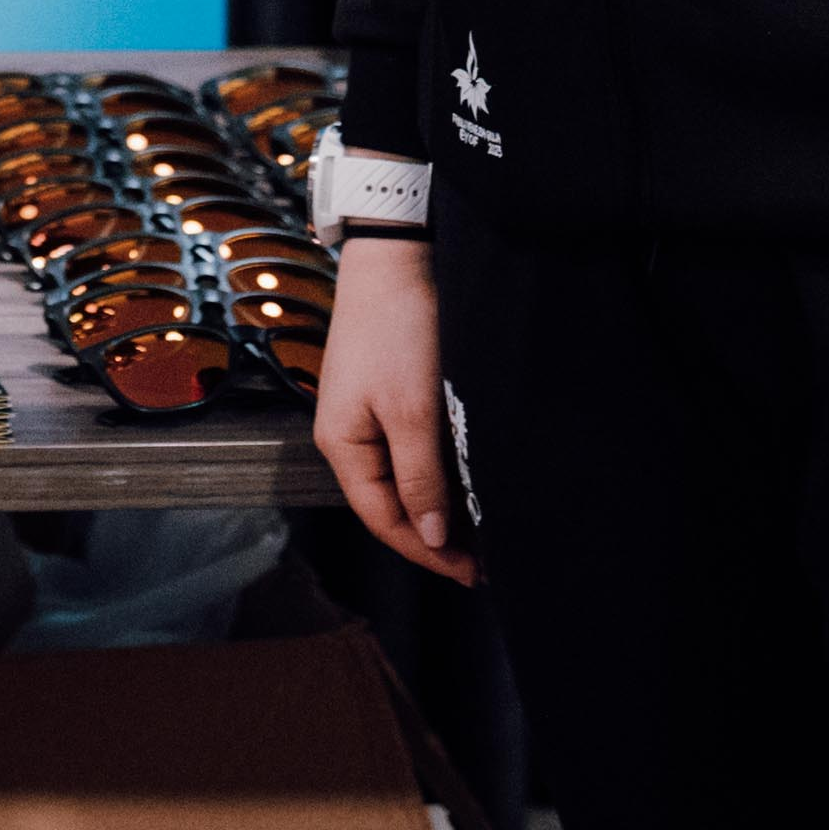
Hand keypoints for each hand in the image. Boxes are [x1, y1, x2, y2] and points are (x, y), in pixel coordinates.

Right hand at [310, 235, 476, 582]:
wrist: (398, 256)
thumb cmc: (397, 329)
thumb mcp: (411, 411)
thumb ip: (419, 477)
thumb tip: (430, 535)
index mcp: (342, 445)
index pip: (383, 519)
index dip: (426, 551)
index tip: (472, 573)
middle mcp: (350, 436)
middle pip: (391, 504)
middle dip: (435, 536)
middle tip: (486, 560)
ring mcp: (369, 416)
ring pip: (405, 480)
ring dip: (441, 506)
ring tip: (485, 530)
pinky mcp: (391, 397)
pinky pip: (413, 452)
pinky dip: (441, 474)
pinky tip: (470, 484)